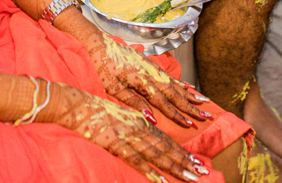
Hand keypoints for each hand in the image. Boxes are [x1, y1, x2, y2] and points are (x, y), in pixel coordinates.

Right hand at [49, 84, 208, 182]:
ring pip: (156, 154)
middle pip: (166, 147)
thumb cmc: (98, 110)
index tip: (198, 162)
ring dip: (175, 166)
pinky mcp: (115, 143)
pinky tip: (159, 180)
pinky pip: (135, 159)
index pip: (166, 140)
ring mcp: (128, 136)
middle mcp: (139, 128)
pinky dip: (148, 170)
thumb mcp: (122, 114)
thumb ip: (138, 122)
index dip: (182, 152)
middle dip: (186, 161)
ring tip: (191, 176)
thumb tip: (151, 128)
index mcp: (141, 122)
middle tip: (203, 172)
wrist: (78, 105)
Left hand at [85, 32, 209, 127]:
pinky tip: (191, 88)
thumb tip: (152, 118)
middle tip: (206, 116)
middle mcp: (152, 75)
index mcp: (143, 82)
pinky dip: (182, 83)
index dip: (177, 115)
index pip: (164, 102)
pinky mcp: (152, 65)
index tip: (189, 125)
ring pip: (177, 85)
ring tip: (206, 103)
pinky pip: (171, 76)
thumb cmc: (105, 68)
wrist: (102, 45)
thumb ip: (134, 102)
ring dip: (191, 95)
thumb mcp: (114, 88)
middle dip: (191, 107)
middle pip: (175, 94)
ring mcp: (154, 69)